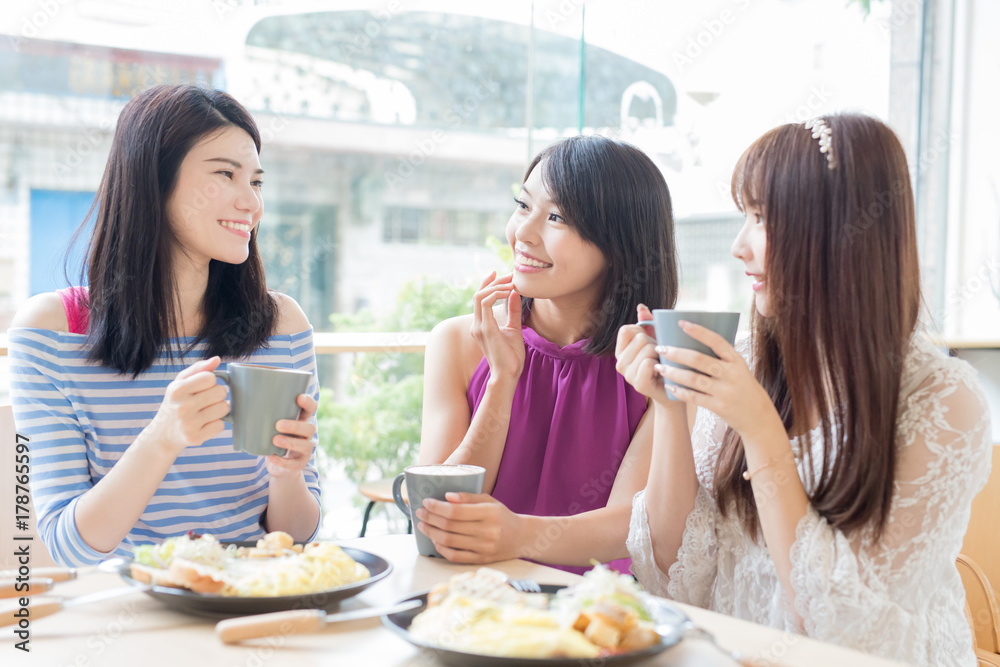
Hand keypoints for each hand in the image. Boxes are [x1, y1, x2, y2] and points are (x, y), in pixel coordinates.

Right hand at [146, 356, 228, 456]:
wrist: (162, 434)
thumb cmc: (176, 403)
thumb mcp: (180, 383)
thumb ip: (199, 369)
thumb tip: (217, 359)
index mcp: (177, 390)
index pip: (210, 378)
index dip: (211, 381)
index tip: (203, 387)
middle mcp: (182, 407)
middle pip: (221, 392)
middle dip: (217, 395)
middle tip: (206, 400)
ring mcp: (189, 424)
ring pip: (224, 408)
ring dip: (219, 409)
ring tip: (206, 411)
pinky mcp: (196, 438)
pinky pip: (221, 426)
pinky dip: (216, 424)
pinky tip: (205, 423)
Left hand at [266, 393, 316, 478]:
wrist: (279, 466)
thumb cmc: (271, 438)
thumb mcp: (268, 425)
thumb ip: (258, 413)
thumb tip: (232, 401)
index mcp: (300, 420)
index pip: (311, 408)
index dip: (308, 402)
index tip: (299, 397)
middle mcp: (306, 434)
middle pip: (310, 427)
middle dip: (295, 425)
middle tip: (278, 424)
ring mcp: (305, 450)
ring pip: (306, 445)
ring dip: (290, 442)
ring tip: (275, 440)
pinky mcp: (300, 464)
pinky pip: (295, 464)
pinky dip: (284, 461)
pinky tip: (272, 457)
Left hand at [415, 492, 522, 562]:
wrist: (521, 538)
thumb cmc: (501, 516)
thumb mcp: (489, 501)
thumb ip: (468, 497)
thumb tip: (446, 497)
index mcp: (489, 513)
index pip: (456, 511)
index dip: (437, 507)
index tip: (426, 502)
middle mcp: (487, 532)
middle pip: (449, 526)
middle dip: (430, 518)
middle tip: (420, 512)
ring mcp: (483, 548)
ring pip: (449, 541)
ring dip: (431, 532)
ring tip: (423, 525)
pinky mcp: (480, 560)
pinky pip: (454, 556)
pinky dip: (441, 548)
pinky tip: (435, 539)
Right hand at [470, 271, 524, 382]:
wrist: (508, 375)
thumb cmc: (511, 357)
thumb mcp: (514, 329)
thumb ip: (513, 311)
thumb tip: (515, 294)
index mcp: (481, 325)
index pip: (480, 299)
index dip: (487, 283)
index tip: (498, 273)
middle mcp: (476, 324)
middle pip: (479, 294)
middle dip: (494, 281)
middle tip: (510, 275)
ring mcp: (479, 326)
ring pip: (480, 296)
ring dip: (496, 286)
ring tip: (512, 283)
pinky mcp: (485, 328)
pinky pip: (486, 303)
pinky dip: (497, 294)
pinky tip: (510, 293)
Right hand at [616, 304, 670, 405]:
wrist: (675, 390)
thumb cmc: (666, 363)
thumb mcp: (656, 340)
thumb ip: (648, 323)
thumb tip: (641, 306)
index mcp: (622, 351)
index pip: (626, 330)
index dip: (642, 331)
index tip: (651, 341)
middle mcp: (620, 363)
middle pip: (639, 338)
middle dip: (655, 343)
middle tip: (660, 356)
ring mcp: (628, 375)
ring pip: (646, 349)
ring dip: (660, 354)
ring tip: (662, 364)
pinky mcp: (638, 384)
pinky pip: (648, 363)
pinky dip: (660, 365)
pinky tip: (663, 372)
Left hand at [656, 320, 777, 438]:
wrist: (758, 417)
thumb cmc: (743, 387)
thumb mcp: (739, 368)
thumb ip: (721, 357)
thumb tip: (694, 341)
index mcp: (736, 360)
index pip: (716, 341)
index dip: (699, 331)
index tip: (681, 323)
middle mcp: (731, 374)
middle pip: (699, 359)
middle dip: (676, 353)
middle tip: (660, 347)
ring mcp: (725, 391)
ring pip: (693, 379)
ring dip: (673, 372)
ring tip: (660, 366)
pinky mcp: (719, 406)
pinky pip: (694, 397)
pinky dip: (680, 391)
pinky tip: (669, 386)